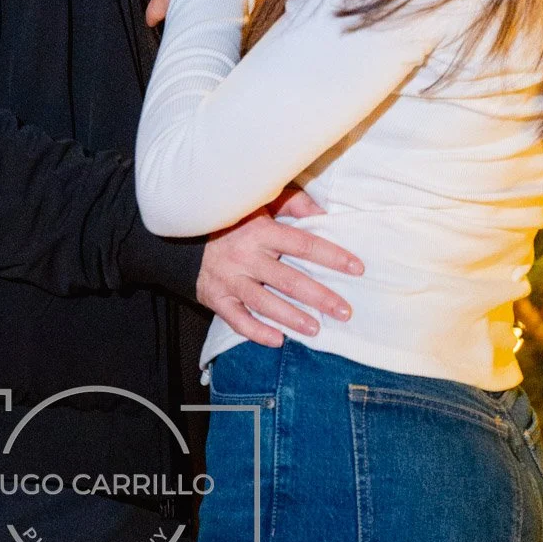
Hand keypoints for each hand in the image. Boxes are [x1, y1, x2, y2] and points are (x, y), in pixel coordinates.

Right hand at [194, 186, 363, 346]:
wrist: (186, 236)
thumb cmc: (234, 219)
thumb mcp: (262, 201)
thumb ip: (294, 204)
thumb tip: (325, 215)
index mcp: (261, 230)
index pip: (303, 244)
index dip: (331, 256)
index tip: (356, 268)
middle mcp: (246, 256)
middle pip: (288, 279)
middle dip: (319, 297)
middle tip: (344, 311)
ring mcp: (230, 279)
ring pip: (265, 302)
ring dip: (292, 318)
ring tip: (315, 330)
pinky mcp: (216, 297)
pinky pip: (237, 319)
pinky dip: (257, 331)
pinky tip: (277, 339)